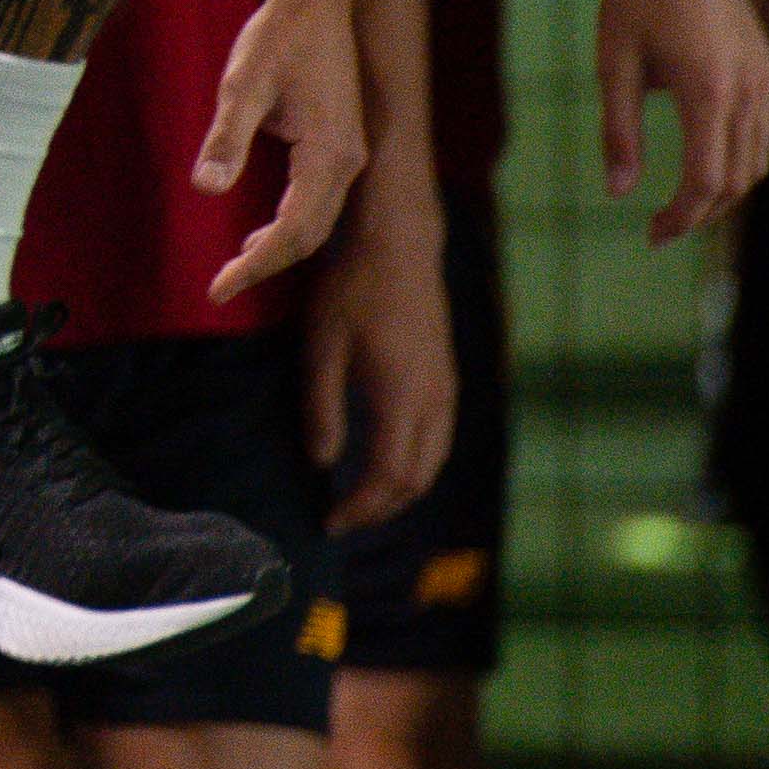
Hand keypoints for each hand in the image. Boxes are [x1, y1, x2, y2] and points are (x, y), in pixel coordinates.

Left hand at [195, 0, 366, 300]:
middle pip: (310, 235)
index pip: (293, 230)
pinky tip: (260, 231)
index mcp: (328, 154)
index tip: (219, 287)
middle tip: (220, 287)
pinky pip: (319, 200)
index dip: (255, 265)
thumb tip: (204, 188)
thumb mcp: (242, 84)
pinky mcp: (339, 143)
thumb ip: (226, 138)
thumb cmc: (277, 37)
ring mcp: (348, 153)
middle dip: (266, 264)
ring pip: (318, 220)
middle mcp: (348, 160)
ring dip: (279, 247)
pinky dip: (291, 224)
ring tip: (237, 266)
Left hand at [302, 194, 456, 530]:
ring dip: (402, 487)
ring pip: (434, 460)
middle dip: (381, 507)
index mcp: (402, 400)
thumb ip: (322, 409)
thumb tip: (321, 463)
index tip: (329, 524)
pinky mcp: (447, 373)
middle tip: (343, 518)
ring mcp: (447, 387)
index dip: (360, 508)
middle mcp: (434, 401)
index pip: (389, 478)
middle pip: (417, 478)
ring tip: (363, 498)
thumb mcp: (320, 349)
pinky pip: (439, 436)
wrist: (398, 244)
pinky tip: (390, 458)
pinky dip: (417, 462)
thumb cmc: (350, 292)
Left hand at [595, 0, 768, 238]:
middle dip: (702, 212)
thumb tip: (618, 191)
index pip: (706, 180)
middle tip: (662, 229)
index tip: (652, 235)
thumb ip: (618, 131)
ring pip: (759, 159)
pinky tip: (710, 160)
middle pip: (738, 179)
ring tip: (685, 202)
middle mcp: (748, 89)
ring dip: (727, 188)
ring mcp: (764, 77)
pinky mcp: (766, 65)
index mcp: (708, 91)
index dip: (680, 217)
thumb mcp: (613, 63)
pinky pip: (767, 130)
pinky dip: (743, 157)